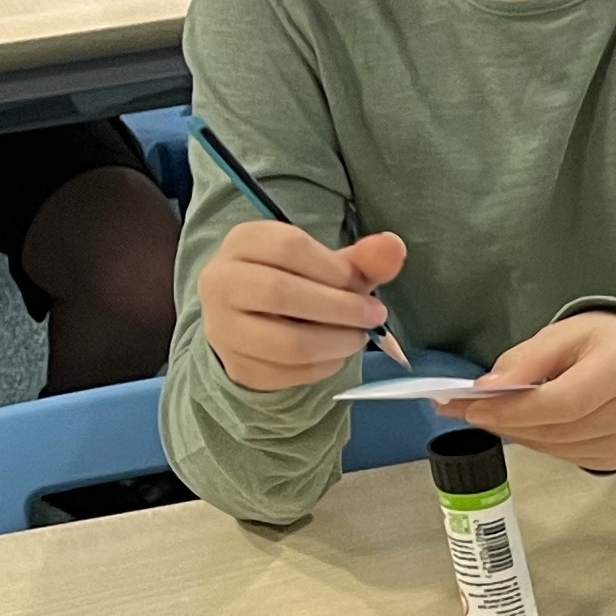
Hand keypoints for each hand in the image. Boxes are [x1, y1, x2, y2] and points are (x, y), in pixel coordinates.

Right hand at [199, 218, 409, 392]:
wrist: (251, 320)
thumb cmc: (296, 282)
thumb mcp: (326, 265)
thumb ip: (362, 259)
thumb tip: (394, 247)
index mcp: (244, 241)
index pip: (289, 246)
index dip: (334, 269)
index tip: (360, 284)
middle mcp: (221, 281)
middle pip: (281, 293)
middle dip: (340, 308)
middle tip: (373, 316)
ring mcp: (223, 327)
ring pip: (286, 342)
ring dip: (336, 343)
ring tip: (357, 338)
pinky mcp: (237, 366)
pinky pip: (287, 373)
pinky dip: (323, 367)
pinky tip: (335, 355)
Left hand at [455, 310, 615, 472]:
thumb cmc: (610, 342)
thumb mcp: (568, 332)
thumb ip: (528, 359)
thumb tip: (487, 389)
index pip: (562, 402)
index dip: (515, 408)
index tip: (474, 403)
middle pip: (555, 429)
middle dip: (505, 421)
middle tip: (464, 410)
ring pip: (556, 448)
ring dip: (517, 433)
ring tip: (487, 415)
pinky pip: (566, 456)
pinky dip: (537, 442)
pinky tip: (522, 425)